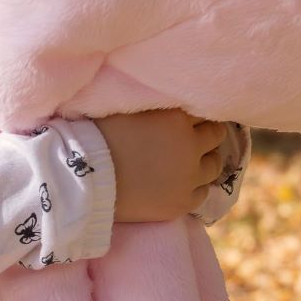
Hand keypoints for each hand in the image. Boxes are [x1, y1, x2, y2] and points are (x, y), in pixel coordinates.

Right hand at [93, 108, 226, 222]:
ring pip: (214, 165)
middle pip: (215, 135)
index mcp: (176, 117)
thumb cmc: (98, 135)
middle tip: (192, 137)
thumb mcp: (129, 107)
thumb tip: (167, 97)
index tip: (188, 117)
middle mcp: (190, 145)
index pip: (203, 109)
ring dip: (206, 159)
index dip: (194, 114)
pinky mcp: (182, 203)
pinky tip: (183, 182)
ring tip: (190, 161)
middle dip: (205, 134)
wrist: (84, 179)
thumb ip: (156, 103)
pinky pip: (203, 192)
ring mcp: (189, 177)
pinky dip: (196, 186)